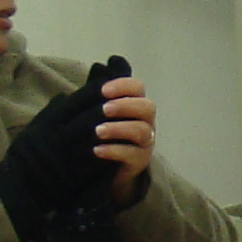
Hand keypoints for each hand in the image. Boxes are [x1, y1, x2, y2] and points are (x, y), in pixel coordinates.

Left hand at [92, 74, 154, 206]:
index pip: (137, 87)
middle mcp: (146, 121)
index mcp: (135, 104)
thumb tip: (94, 71)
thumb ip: (96, 98)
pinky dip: (114, 150)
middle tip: (104, 110)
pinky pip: (133, 154)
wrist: (102, 170)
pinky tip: (97, 150)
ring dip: (119, 128)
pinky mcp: (140, 162)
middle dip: (125, 106)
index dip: (122, 86)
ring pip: (143, 131)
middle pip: (147, 107)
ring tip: (97, 132)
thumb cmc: (100, 135)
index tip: (103, 90)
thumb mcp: (96, 115)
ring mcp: (146, 142)